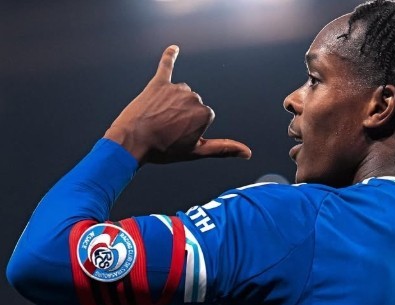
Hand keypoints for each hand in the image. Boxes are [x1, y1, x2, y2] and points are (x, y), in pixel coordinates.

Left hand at [104, 45, 251, 163]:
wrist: (133, 141)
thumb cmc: (165, 149)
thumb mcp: (197, 151)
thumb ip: (224, 148)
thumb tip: (248, 153)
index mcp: (205, 114)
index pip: (204, 117)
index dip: (191, 129)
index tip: (178, 136)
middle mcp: (193, 97)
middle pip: (193, 104)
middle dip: (182, 115)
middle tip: (166, 128)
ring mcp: (175, 89)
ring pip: (181, 92)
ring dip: (173, 103)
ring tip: (158, 117)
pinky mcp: (158, 83)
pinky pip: (166, 66)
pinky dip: (169, 56)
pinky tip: (174, 48)